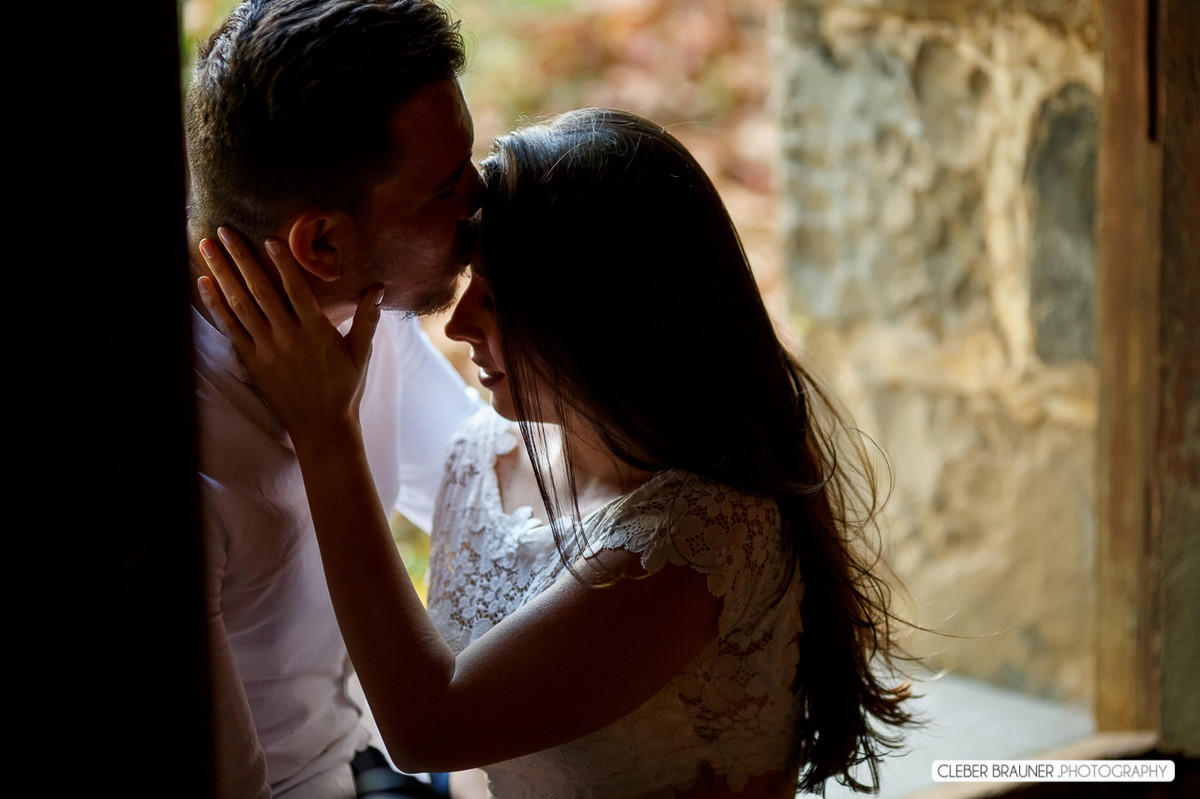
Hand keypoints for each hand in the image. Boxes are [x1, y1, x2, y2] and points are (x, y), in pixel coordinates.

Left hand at [197, 227, 383, 441]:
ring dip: (222, 274)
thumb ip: (367, 319)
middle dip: (240, 258)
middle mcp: (288, 337)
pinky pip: (230, 328)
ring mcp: (267, 349)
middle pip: (260, 290)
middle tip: (223, 231)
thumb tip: (379, 288)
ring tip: (207, 248)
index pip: (297, 290)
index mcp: (316, 332)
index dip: (283, 264)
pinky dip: (215, 305)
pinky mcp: (252, 361)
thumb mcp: (361, 353)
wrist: (321, 426)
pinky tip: (205, 284)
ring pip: (240, 304)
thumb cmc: (344, 388)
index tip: (269, 239)